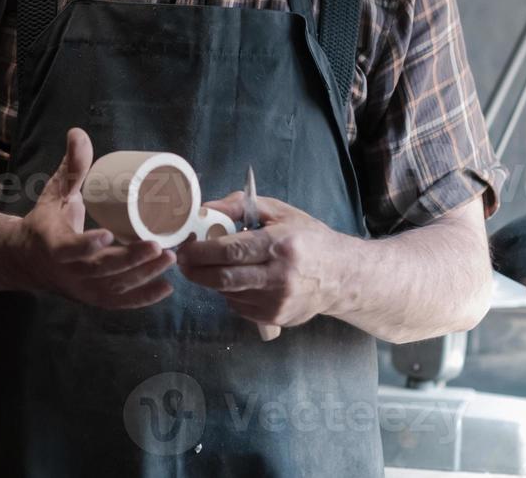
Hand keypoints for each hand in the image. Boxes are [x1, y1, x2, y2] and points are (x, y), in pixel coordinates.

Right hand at [12, 128, 176, 308]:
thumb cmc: (46, 221)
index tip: (108, 234)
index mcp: (52, 245)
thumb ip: (71, 167)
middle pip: (100, 271)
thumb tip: (78, 132)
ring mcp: (82, 289)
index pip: (69, 249)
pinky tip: (166, 286)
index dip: (87, 245)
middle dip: (130, 261)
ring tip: (169, 258)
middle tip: (158, 246)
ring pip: (114, 288)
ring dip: (143, 276)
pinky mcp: (94, 299)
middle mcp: (67, 272)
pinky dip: (143, 298)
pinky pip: (120, 303)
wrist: (29, 260)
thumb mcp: (55, 193)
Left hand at [176, 191, 347, 327]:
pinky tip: (240, 280)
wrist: (343, 276)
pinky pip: (239, 306)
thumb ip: (240, 205)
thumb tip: (204, 209)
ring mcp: (278, 302)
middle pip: (224, 279)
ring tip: (213, 266)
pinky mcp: (276, 318)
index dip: (200, 251)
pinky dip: (230, 293)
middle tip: (182, 261)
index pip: (231, 251)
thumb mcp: (278, 212)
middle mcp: (280, 277)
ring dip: (213, 280)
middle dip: (195, 271)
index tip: (184, 246)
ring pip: (228, 294)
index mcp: (280, 244)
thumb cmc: (307, 238)